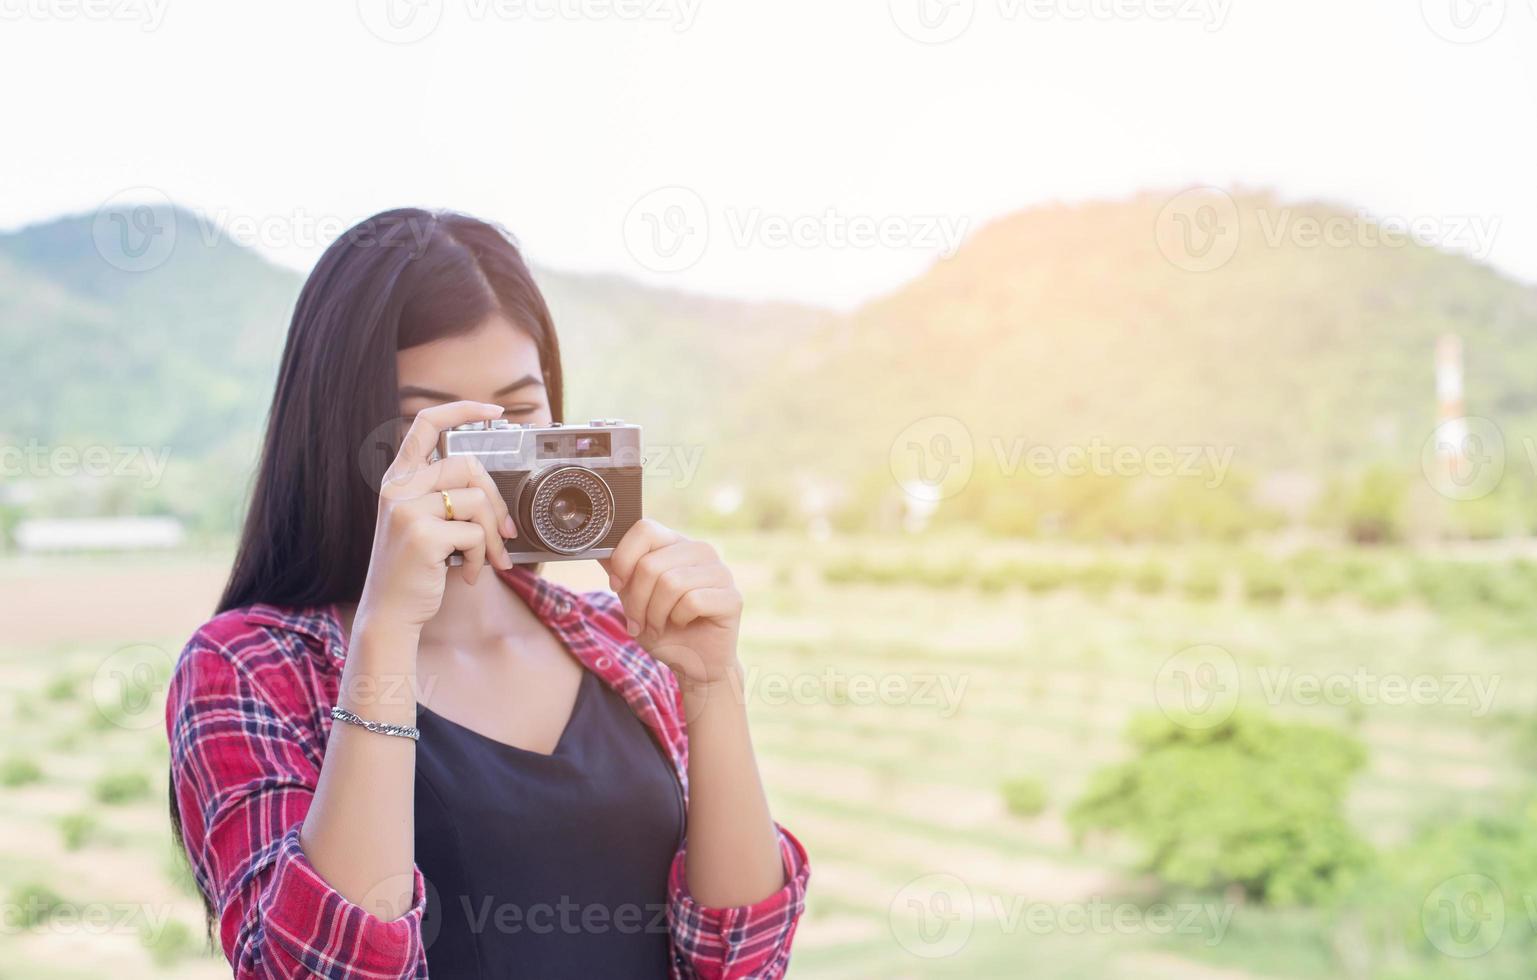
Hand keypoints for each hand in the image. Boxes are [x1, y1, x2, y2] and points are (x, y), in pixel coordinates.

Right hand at [355, 401, 517, 634]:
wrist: (390, 611)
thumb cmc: (414, 567)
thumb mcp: (423, 522)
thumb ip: (446, 496)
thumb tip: (493, 492)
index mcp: (399, 478)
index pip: (425, 424)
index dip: (461, 410)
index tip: (494, 411)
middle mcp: (398, 487)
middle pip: (468, 466)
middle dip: (496, 500)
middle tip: (504, 531)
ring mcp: (406, 509)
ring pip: (476, 500)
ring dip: (492, 535)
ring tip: (485, 557)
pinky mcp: (421, 533)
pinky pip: (474, 533)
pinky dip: (482, 556)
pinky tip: (469, 572)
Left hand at [601, 519, 742, 687]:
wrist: (693, 664)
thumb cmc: (664, 629)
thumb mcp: (631, 597)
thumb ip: (619, 570)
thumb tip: (597, 547)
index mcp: (676, 544)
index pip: (645, 529)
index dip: (623, 559)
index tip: (616, 585)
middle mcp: (701, 551)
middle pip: (651, 564)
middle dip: (636, 601)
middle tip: (638, 621)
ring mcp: (721, 572)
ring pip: (671, 583)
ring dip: (655, 614)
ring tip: (658, 626)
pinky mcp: (732, 597)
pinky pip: (692, 601)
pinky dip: (678, 619)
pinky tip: (683, 625)